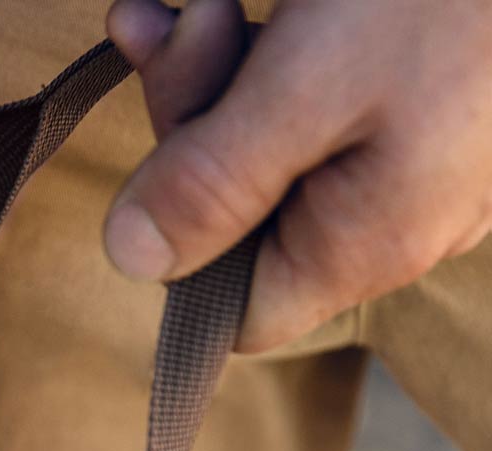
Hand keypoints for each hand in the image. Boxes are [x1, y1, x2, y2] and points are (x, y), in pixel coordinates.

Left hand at [103, 0, 491, 351]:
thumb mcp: (312, 82)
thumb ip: (215, 181)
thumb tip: (131, 259)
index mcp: (363, 243)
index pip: (236, 312)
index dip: (181, 255)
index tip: (157, 170)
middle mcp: (392, 216)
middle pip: (243, 216)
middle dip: (189, 123)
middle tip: (175, 28)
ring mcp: (416, 155)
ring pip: (270, 142)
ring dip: (210, 67)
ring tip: (188, 6)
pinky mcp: (425, 91)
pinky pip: (318, 94)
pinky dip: (265, 47)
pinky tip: (223, 3)